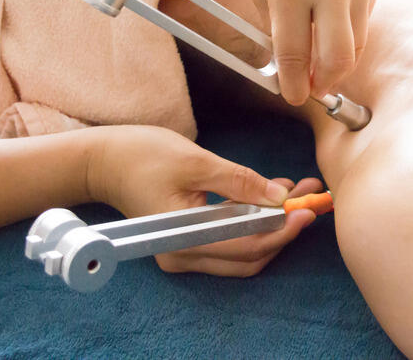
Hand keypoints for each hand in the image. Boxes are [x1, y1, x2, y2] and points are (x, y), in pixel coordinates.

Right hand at [86, 125, 322, 275]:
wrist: (103, 161)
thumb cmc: (141, 156)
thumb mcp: (196, 162)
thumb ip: (239, 182)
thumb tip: (280, 198)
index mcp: (184, 240)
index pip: (246, 246)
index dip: (283, 230)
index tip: (308, 209)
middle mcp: (184, 256)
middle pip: (249, 255)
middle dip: (283, 227)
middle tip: (310, 196)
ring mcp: (184, 253)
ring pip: (243, 250)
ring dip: (272, 224)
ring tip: (296, 191)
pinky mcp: (187, 242)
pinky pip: (229, 240)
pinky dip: (252, 222)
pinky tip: (271, 195)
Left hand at [249, 0, 380, 104]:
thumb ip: (277, 27)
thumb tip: (293, 66)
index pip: (294, 55)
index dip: (293, 84)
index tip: (293, 96)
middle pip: (337, 58)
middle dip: (325, 83)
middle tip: (314, 88)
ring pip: (357, 43)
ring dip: (340, 62)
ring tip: (323, 66)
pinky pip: (365, 19)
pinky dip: (350, 35)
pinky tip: (335, 34)